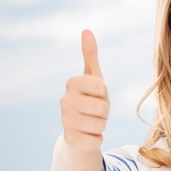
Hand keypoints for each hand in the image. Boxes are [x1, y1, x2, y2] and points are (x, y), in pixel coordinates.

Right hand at [60, 30, 109, 151]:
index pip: (100, 86)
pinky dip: (97, 138)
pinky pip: (96, 140)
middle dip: (105, 111)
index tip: (97, 94)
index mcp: (72, 83)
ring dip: (102, 125)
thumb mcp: (93, 77)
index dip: (104, 92)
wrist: (81, 128)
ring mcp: (65, 121)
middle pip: (102, 108)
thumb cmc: (91, 98)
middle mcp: (64, 101)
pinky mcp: (70, 140)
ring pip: (100, 125)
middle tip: (96, 110)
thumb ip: (90, 54)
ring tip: (93, 121)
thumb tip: (86, 30)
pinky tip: (89, 134)